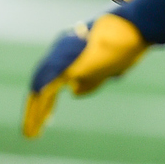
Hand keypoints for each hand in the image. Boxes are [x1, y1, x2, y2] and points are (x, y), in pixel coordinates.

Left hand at [22, 13, 148, 138]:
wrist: (134, 29)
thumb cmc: (124, 43)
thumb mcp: (104, 65)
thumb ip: (89, 78)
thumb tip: (73, 92)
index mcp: (68, 49)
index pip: (49, 77)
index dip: (46, 99)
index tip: (47, 119)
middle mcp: (60, 50)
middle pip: (41, 83)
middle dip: (34, 109)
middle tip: (30, 132)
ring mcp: (63, 57)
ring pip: (40, 89)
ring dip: (34, 113)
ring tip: (30, 134)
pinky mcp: (69, 68)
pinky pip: (47, 90)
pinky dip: (41, 108)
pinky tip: (38, 121)